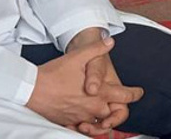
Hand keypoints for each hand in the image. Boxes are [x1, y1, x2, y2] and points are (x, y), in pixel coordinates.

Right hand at [25, 36, 143, 133]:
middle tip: (115, 100)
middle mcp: (91, 108)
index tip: (139, 92)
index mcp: (98, 94)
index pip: (124, 96)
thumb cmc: (54, 74)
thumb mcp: (77, 57)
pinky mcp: (68, 122)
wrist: (31, 88)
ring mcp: (79, 117)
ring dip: (100, 117)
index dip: (134, 94)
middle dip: (114, 106)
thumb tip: (110, 42)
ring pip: (97, 122)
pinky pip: (82, 127)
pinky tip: (82, 115)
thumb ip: (96, 49)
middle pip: (111, 112)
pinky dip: (85, 123)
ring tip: (100, 108)